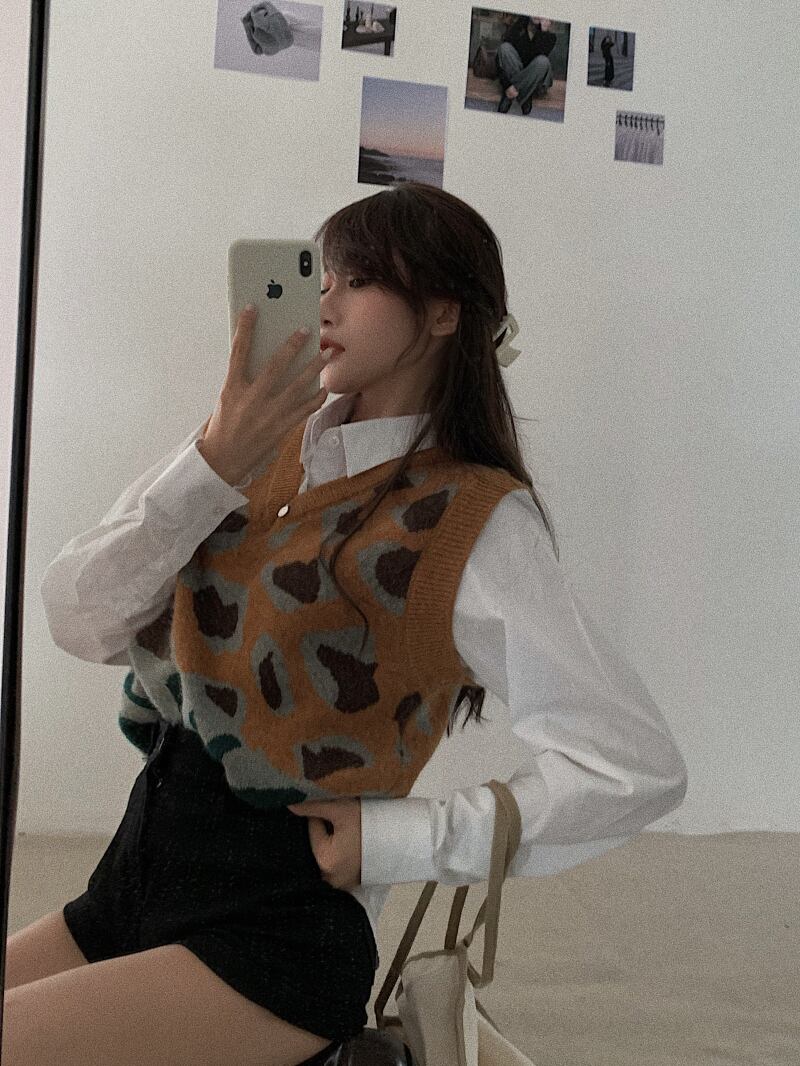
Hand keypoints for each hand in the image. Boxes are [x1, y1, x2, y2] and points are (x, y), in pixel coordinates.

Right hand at [198, 306, 329, 486]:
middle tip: (307, 330)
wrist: (224, 460)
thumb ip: (243, 377)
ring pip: (297, 387)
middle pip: (275, 366)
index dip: (244, 329)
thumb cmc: (225, 424)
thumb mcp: (227, 398)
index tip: (252, 308)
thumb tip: (263, 353)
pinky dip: (316, 397)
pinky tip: (324, 387)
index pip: (238, 352)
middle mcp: (251, 400)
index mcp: (232, 388)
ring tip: (326, 354)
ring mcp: (268, 415)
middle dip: (292, 346)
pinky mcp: (281, 428)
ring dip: (314, 369)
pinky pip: (304, 410)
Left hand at [287, 798, 361, 889]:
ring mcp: (340, 883)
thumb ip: (313, 807)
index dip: (322, 813)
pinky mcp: (350, 884)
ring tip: (346, 830)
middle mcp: (328, 877)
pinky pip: (337, 865)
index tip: (336, 808)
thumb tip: (289, 805)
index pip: (312, 828)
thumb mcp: (341, 810)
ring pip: (327, 854)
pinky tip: (351, 844)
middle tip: (340, 818)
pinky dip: (340, 855)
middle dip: (324, 830)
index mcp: (323, 859)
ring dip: (332, 842)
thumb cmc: (369, 824)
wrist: (400, 839)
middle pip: (319, 843)